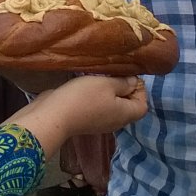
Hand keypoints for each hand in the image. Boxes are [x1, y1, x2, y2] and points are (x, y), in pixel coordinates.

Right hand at [8, 75, 148, 157]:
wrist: (53, 115)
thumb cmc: (83, 98)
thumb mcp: (106, 84)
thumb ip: (123, 83)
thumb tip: (134, 82)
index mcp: (125, 114)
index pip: (143, 104)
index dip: (140, 89)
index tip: (127, 75)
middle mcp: (115, 121)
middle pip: (128, 105)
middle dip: (124, 88)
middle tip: (113, 73)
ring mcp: (100, 122)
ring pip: (112, 105)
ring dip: (108, 91)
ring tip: (100, 76)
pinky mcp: (86, 119)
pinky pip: (98, 106)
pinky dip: (97, 96)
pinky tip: (87, 84)